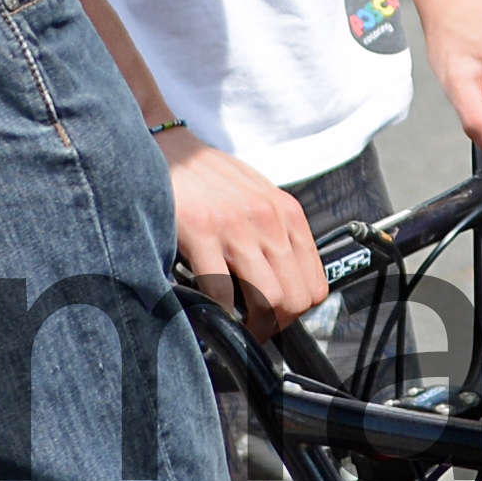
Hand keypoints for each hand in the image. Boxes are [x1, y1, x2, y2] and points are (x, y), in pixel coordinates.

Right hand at [165, 134, 332, 331]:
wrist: (166, 148)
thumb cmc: (207, 179)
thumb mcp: (256, 198)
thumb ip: (274, 233)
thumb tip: (284, 283)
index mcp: (287, 213)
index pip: (316, 284)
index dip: (297, 313)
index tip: (276, 320)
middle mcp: (270, 219)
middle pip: (296, 298)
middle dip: (276, 325)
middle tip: (254, 332)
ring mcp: (237, 225)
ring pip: (268, 300)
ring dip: (252, 327)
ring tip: (235, 329)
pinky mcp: (201, 230)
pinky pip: (221, 291)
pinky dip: (217, 313)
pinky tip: (208, 312)